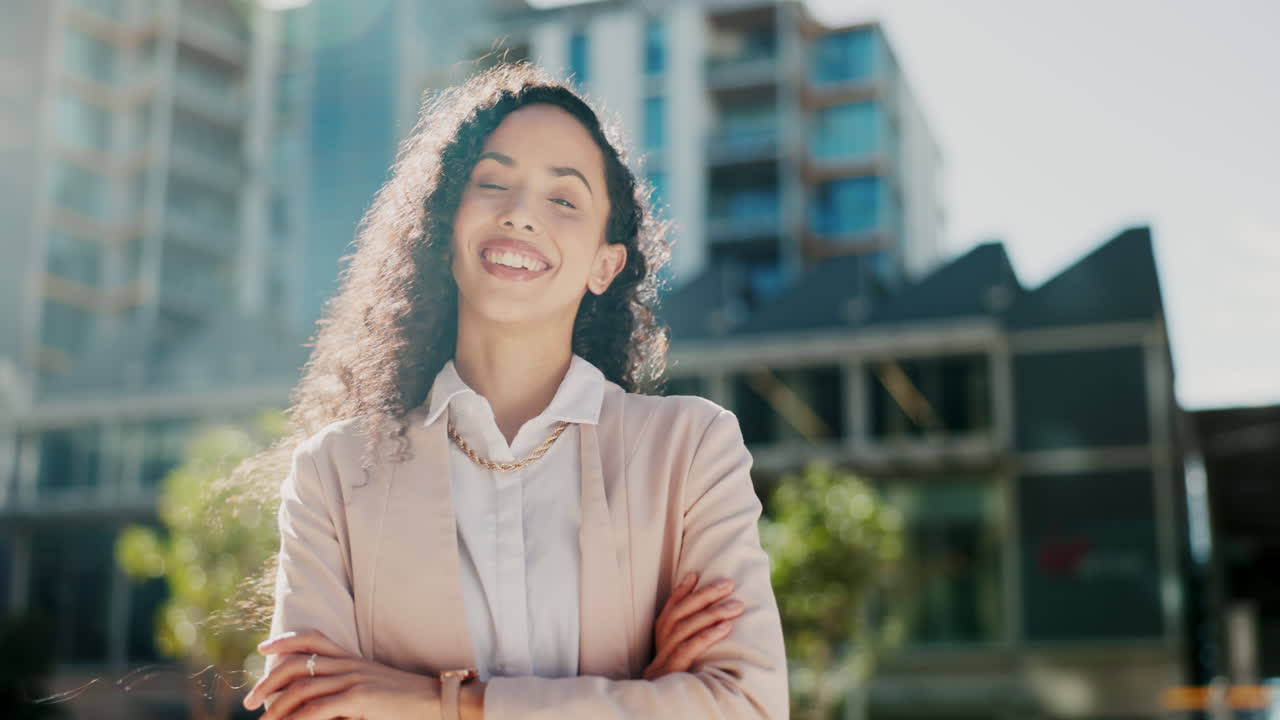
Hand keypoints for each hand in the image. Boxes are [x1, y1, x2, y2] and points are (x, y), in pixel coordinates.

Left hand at [244, 630, 439, 719]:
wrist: (437, 700)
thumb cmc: (406, 702)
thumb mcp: (374, 691)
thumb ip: (346, 694)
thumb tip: (318, 706)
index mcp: (353, 658)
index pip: (313, 638)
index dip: (285, 640)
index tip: (262, 650)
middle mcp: (349, 664)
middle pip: (297, 664)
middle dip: (268, 682)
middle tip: (250, 702)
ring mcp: (353, 680)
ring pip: (301, 689)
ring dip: (275, 707)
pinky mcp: (358, 698)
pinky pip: (317, 709)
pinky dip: (296, 719)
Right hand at [642, 572, 743, 680]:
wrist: (662, 695)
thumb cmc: (673, 664)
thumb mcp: (675, 641)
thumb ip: (685, 621)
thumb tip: (698, 597)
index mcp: (662, 628)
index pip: (672, 604)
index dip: (683, 589)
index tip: (696, 575)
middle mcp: (663, 636)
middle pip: (682, 611)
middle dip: (706, 595)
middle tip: (729, 584)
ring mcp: (666, 651)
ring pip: (688, 626)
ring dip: (713, 613)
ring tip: (736, 606)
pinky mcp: (674, 666)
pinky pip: (690, 648)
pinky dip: (707, 636)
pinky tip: (725, 627)